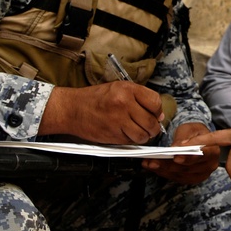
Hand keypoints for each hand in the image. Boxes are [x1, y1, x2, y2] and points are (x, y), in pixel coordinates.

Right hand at [39, 82, 163, 143]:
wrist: (72, 109)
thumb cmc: (95, 98)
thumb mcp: (118, 89)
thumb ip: (140, 98)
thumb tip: (158, 114)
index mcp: (127, 89)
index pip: (155, 102)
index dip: (157, 111)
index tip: (155, 114)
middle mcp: (124, 103)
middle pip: (151, 122)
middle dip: (153, 127)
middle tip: (148, 127)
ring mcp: (118, 120)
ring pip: (143, 136)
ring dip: (143, 136)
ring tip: (137, 131)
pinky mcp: (112, 135)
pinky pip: (130, 142)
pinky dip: (130, 140)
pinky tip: (124, 133)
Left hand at [142, 122, 218, 183]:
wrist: (199, 141)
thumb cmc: (195, 132)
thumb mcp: (190, 129)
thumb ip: (185, 137)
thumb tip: (177, 147)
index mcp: (213, 151)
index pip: (203, 156)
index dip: (189, 158)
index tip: (175, 157)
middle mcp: (209, 165)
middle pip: (188, 168)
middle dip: (169, 165)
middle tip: (153, 160)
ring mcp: (201, 175)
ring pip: (180, 175)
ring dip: (163, 170)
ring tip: (148, 163)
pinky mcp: (191, 179)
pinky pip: (176, 178)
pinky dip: (163, 173)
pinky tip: (153, 167)